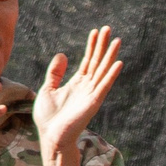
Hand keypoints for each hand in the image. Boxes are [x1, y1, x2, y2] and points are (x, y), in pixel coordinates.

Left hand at [35, 27, 125, 165]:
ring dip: (110, 55)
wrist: (51, 137)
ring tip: (117, 40)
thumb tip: (63, 55)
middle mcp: (87, 87)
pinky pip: (104, 85)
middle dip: (103, 45)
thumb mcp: (48, 89)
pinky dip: (111, 75)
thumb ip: (55, 73)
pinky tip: (118, 63)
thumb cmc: (48, 118)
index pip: (88, 61)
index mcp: (77, 83)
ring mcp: (91, 94)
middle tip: (109, 28)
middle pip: (97, 62)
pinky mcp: (93, 102)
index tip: (96, 32)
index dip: (92, 46)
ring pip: (103, 70)